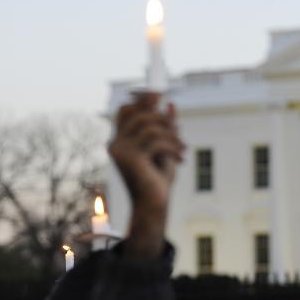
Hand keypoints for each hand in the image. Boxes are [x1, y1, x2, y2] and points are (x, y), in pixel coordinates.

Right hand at [108, 93, 184, 257]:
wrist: (154, 204)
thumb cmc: (158, 179)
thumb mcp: (164, 148)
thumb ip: (165, 127)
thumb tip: (170, 104)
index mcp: (121, 140)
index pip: (125, 110)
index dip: (141, 100)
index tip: (158, 95)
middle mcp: (116, 144)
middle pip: (139, 114)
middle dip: (163, 119)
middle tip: (179, 133)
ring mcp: (121, 151)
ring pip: (150, 127)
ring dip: (172, 136)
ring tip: (183, 150)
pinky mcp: (131, 159)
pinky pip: (156, 141)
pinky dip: (173, 148)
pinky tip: (181, 159)